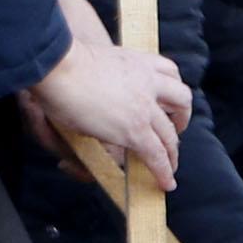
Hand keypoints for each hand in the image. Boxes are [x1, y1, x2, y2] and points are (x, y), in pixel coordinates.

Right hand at [19, 0, 190, 186]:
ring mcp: (145, 107)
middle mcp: (149, 82)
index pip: (170, 71)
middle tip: (176, 129)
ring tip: (171, 165)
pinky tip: (166, 182)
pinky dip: (164, 170)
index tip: (169, 102)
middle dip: (182, 118)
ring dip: (173, 151)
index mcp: (139, 61)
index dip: (172, 89)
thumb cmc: (65, 61)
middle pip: (181, 100)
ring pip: (170, 133)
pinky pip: (156, 154)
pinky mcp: (135, 130)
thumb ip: (106, 74)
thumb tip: (94, 82)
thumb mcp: (97, 60)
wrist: (60, 66)